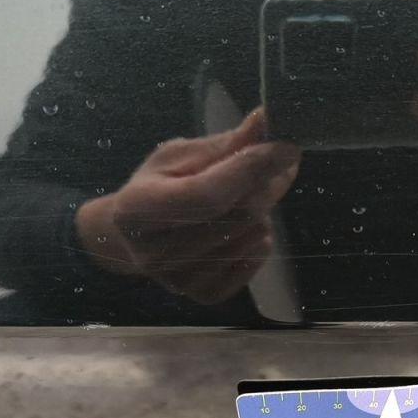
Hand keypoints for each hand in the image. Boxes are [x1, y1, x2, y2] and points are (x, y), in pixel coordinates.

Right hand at [76, 110, 299, 303]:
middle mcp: (154, 253)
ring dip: (261, 211)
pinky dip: (259, 240)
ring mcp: (179, 281)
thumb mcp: (180, 156)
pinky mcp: (202, 296)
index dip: (250, 169)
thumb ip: (224, 145)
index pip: (206, 194)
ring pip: (250, 236)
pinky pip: (253, 261)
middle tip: (276, 165)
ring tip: (245, 199)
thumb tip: (264, 121)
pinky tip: (244, 228)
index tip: (285, 148)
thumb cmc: (157, 187)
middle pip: (236, 217)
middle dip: (264, 185)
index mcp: (138, 209)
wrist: (133, 238)